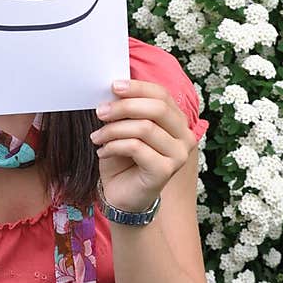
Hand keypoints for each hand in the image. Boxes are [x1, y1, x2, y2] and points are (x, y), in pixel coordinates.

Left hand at [90, 79, 196, 213]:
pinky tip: (102, 152)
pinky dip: (114, 146)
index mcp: (177, 120)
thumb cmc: (124, 159)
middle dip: (124, 107)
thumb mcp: (125, 128)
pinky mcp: (166, 170)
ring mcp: (178, 155)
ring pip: (144, 128)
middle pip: (157, 108)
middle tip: (100, 112)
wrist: (123, 195)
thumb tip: (114, 89)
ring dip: (113, 129)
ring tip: (97, 137)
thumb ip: (126, 109)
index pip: (161, 94)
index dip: (137, 87)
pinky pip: (136, 147)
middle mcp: (184, 136)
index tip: (113, 86)